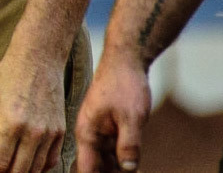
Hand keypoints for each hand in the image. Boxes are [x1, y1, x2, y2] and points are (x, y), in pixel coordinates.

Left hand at [0, 46, 65, 172]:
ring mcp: (50, 134)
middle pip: (18, 171)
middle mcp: (34, 132)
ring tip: (6, 169)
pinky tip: (26, 166)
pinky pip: (51, 161)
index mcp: (11, 123)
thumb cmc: (8, 77)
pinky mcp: (60, 132)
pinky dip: (38, 169)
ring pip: (35, 170)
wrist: (39, 59)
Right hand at [74, 50, 149, 172]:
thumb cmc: (124, 85)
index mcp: (87, 133)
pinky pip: (114, 153)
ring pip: (106, 163)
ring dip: (118, 172)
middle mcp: (90, 135)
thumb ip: (128, 145)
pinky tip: (137, 169)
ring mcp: (101, 133)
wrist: (126, 61)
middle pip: (95, 168)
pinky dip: (124, 163)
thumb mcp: (131, 117)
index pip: (86, 169)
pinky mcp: (111, 130)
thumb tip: (128, 170)